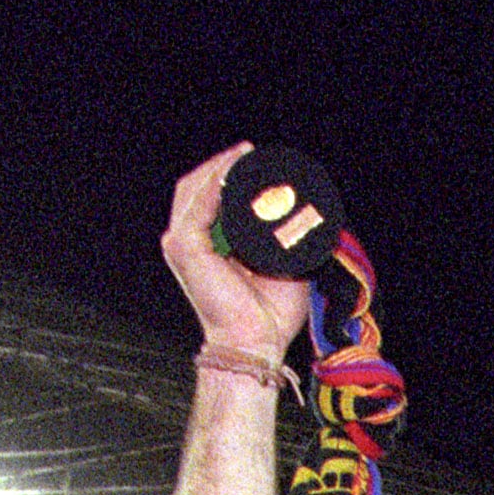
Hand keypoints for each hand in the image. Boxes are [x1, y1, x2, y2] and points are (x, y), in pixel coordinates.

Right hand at [161, 143, 317, 365]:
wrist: (257, 342)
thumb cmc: (270, 314)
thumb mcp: (285, 265)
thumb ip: (289, 239)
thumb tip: (311, 211)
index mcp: (207, 244)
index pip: (210, 197)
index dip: (230, 174)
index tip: (259, 161)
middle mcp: (188, 241)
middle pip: (199, 187)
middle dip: (225, 165)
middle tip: (252, 152)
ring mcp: (182, 244)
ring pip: (196, 189)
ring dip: (220, 167)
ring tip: (246, 154)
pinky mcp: (184, 248)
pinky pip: (199, 205)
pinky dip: (216, 184)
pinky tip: (234, 169)